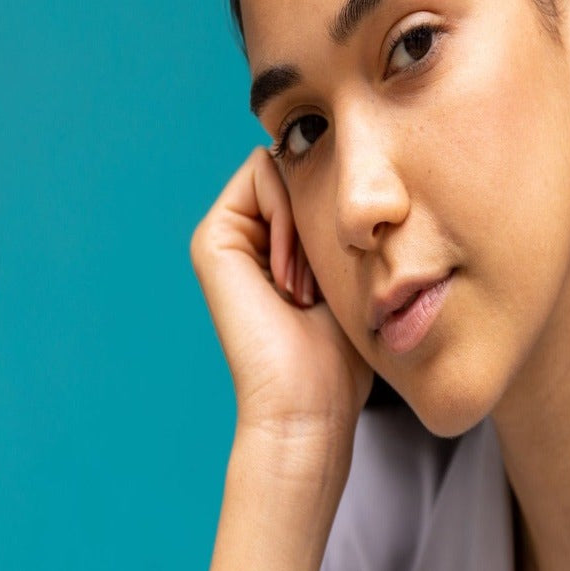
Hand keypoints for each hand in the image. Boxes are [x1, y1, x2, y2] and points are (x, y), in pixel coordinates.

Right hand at [189, 146, 374, 463]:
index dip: (336, 207)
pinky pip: (262, 176)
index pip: (312, 175)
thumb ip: (342, 223)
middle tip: (317, 286)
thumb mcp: (351, 271)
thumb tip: (357, 171)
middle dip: (321, 213)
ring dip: (307, 221)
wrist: (309, 403)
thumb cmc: (340, 351)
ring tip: (304, 288)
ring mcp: (225, 235)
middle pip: (297, 167)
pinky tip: (290, 278)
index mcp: (274, 243)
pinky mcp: (212, 238)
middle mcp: (246, 235)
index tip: (336, 274)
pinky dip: (289, 216)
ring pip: (281, 167)